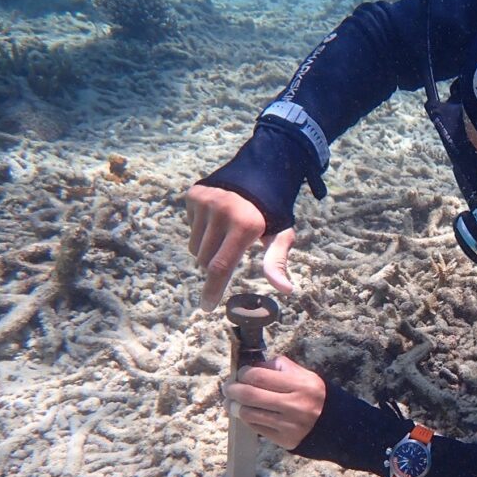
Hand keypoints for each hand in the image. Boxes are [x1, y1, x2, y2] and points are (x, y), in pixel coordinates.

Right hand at [185, 184, 295, 310]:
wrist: (261, 170)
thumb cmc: (273, 210)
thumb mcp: (281, 234)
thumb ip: (277, 262)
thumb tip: (285, 290)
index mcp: (245, 225)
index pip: (221, 267)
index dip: (212, 290)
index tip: (207, 306)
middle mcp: (221, 211)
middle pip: (205, 260)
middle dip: (215, 267)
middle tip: (229, 256)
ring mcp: (205, 201)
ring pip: (195, 246)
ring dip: (207, 250)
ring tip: (226, 235)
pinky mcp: (194, 194)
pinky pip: (190, 227)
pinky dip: (201, 230)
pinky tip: (218, 219)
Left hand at [222, 356, 325, 449]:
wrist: (336, 425)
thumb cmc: (314, 396)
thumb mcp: (303, 375)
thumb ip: (279, 367)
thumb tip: (252, 367)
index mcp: (300, 384)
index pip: (259, 376)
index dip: (243, 374)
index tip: (240, 374)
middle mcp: (294, 405)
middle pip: (249, 395)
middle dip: (232, 390)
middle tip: (228, 388)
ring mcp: (288, 425)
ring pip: (248, 414)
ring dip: (233, 407)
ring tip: (231, 402)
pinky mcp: (284, 440)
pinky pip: (256, 428)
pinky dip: (247, 419)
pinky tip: (246, 414)